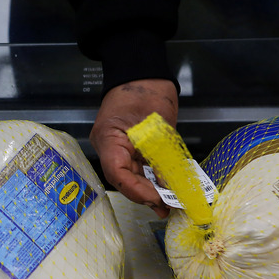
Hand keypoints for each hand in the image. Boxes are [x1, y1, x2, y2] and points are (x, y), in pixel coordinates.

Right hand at [89, 78, 178, 217]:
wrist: (141, 71)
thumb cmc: (147, 90)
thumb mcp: (159, 126)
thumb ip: (162, 156)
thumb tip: (170, 186)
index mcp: (108, 139)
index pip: (117, 173)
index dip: (136, 190)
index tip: (158, 199)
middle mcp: (109, 147)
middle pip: (123, 179)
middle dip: (145, 195)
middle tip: (167, 207)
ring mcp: (117, 148)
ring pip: (130, 176)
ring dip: (149, 190)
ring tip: (168, 204)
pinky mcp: (128, 147)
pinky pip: (137, 167)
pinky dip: (151, 178)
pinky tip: (164, 189)